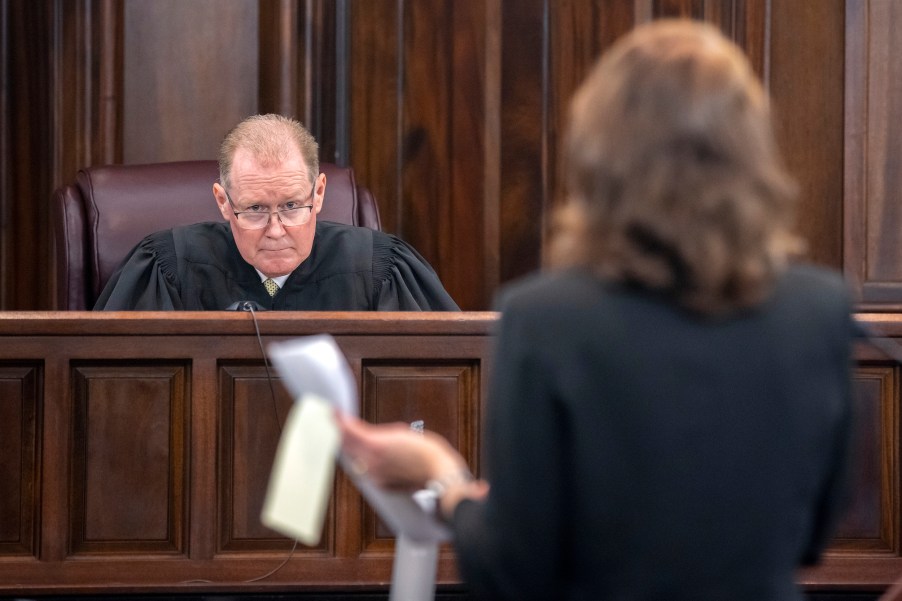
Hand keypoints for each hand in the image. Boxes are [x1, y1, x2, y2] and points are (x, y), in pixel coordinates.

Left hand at [338, 413, 466, 490]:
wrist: (438, 473)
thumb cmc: (426, 451)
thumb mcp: (400, 432)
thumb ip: (377, 433)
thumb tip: (367, 434)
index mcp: (374, 446)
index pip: (348, 431)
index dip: (338, 420)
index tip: (334, 413)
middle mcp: (370, 464)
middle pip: (347, 447)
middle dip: (343, 435)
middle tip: (339, 423)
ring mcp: (374, 476)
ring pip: (355, 460)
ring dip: (352, 449)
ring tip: (351, 438)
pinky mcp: (381, 486)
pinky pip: (365, 471)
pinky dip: (364, 462)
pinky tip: (368, 455)